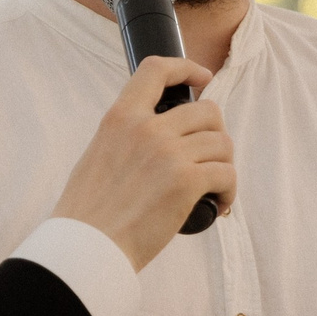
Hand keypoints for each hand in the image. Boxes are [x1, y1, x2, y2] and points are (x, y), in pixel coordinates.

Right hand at [50, 56, 235, 272]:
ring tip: (215, 187)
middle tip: (210, 157)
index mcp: (120, 117)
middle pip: (207, 111)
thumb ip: (125, 136)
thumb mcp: (98, 154)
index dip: (186, 68)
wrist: (87, 247)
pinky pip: (226, 174)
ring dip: (224, 165)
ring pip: (222, 143)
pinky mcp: (186, 182)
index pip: (157, 70)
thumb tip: (154, 134)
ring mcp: (168, 154)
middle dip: (216, 133)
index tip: (203, 78)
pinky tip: (219, 204)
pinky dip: (229, 191)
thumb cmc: (89, 212)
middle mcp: (146, 129)